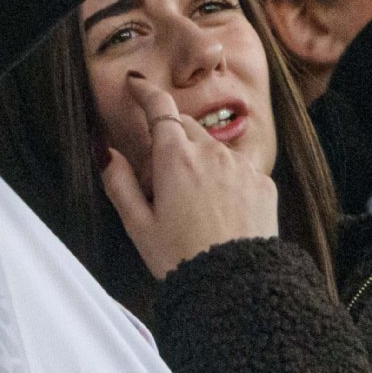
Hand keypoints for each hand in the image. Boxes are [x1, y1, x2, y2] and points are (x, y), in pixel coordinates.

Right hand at [101, 74, 280, 277]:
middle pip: (186, 126)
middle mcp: (211, 153)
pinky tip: (219, 206)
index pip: (159, 107)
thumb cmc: (183, 257)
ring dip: (199, 157)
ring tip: (193, 199)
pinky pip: (238, 167)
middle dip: (171, 136)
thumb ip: (118, 182)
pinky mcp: (264, 184)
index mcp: (175, 158)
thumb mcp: (137, 225)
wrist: (240, 288)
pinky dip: (225, 175)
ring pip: (213, 146)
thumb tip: (107, 152)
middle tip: (161, 174)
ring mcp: (242, 167)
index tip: (136, 85)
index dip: (145, 91)